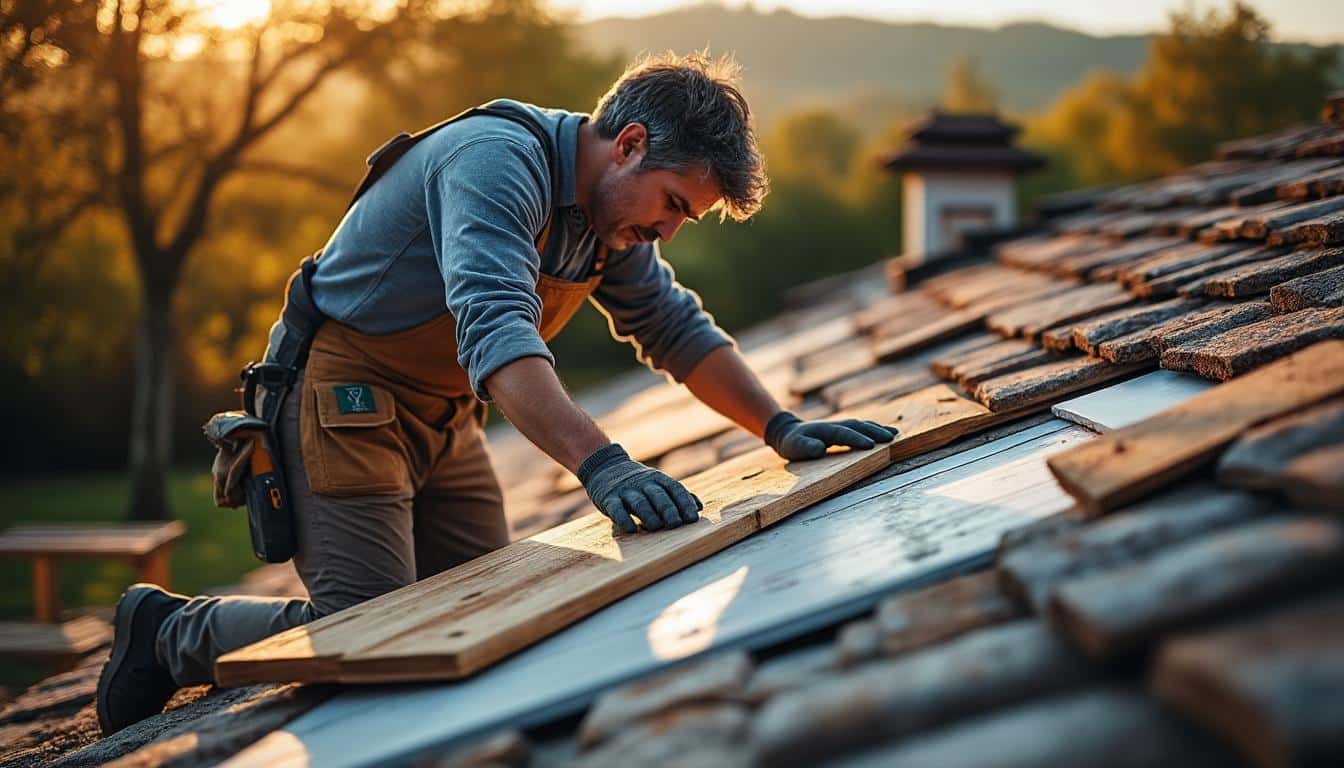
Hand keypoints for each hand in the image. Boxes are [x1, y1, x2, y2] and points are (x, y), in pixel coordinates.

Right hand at [577, 444, 702, 532]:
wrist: (606, 467)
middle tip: (676, 524)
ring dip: (648, 515)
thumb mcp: (658, 484)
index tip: (693, 518)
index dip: (684, 503)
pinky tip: (631, 529)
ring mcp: (626, 490)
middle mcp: (643, 483)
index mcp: (658, 479)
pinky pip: (617, 508)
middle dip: (668, 509)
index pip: (675, 489)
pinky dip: (623, 518)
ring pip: (639, 502)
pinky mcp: (609, 498)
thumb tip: (699, 507)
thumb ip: (678, 495)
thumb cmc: (639, 483)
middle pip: (658, 495)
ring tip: (656, 527)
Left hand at [764, 411, 897, 460]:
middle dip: (874, 432)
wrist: (789, 431)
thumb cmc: (792, 443)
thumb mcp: (793, 447)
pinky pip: (863, 428)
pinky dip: (876, 429)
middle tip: (890, 439)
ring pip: (863, 425)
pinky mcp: (845, 429)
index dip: (856, 439)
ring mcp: (841, 425)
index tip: (870, 445)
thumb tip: (820, 448)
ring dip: (878, 429)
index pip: (843, 433)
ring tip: (895, 435)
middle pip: (858, 427)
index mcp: (824, 430)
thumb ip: (806, 447)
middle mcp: (836, 425)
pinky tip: (889, 433)